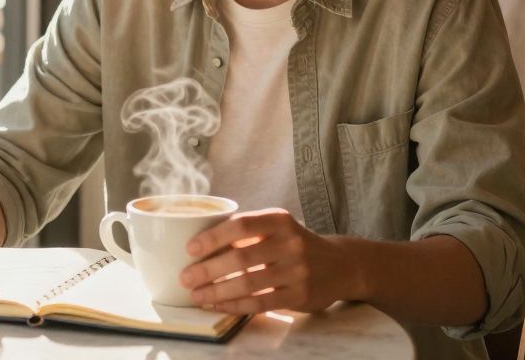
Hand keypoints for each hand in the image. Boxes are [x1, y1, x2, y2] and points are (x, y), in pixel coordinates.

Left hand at [179, 209, 351, 313]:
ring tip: (196, 295)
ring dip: (217, 292)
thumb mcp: (277, 228)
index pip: (241, 225)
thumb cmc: (295, 244)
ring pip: (248, 283)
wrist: (339, 265)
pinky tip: (218, 306)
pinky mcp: (299, 295)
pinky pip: (260, 302)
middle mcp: (290, 243)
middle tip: (185, 277)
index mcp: (279, 220)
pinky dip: (235, 306)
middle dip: (208, 270)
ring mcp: (297, 270)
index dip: (213, 237)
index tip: (190, 249)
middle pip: (241, 257)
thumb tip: (200, 244)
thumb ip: (247, 232)